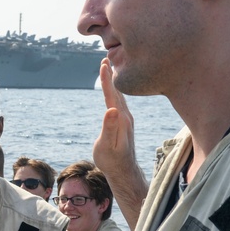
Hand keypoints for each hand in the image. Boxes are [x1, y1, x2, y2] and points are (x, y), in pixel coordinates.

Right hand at [92, 58, 146, 230]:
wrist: (124, 172)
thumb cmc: (112, 160)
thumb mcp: (107, 145)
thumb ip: (110, 127)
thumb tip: (112, 110)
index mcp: (120, 118)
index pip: (112, 94)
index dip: (107, 79)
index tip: (103, 63)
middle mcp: (125, 116)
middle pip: (118, 91)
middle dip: (111, 75)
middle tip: (105, 59)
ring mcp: (126, 120)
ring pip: (120, 96)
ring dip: (114, 82)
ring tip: (110, 71)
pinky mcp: (124, 124)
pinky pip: (120, 102)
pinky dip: (116, 92)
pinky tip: (115, 92)